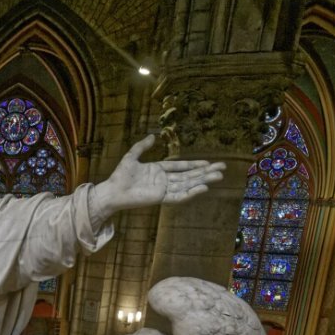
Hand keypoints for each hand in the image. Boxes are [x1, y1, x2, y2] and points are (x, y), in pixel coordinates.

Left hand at [93, 134, 223, 215]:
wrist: (113, 191)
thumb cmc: (120, 175)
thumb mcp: (131, 156)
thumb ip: (142, 146)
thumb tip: (153, 136)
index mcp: (158, 170)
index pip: (181, 167)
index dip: (194, 165)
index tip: (208, 163)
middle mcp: (164, 180)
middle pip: (189, 176)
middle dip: (205, 172)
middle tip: (222, 169)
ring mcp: (163, 190)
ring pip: (187, 185)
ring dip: (203, 181)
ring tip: (218, 177)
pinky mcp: (161, 198)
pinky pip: (179, 196)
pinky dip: (191, 192)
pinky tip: (203, 188)